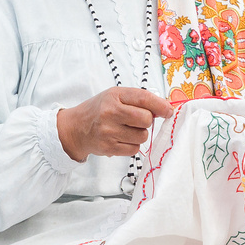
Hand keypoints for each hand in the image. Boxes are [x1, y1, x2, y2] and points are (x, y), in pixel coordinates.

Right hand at [56, 87, 174, 160]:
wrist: (76, 128)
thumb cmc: (100, 110)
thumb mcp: (116, 97)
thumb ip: (139, 100)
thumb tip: (165, 109)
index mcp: (114, 95)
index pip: (144, 98)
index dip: (160, 105)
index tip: (168, 111)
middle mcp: (110, 112)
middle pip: (146, 119)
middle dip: (147, 121)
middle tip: (138, 120)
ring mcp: (108, 131)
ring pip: (142, 136)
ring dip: (140, 134)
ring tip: (127, 130)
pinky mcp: (109, 147)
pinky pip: (134, 149)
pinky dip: (132, 145)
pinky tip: (122, 139)